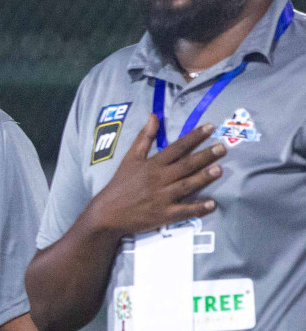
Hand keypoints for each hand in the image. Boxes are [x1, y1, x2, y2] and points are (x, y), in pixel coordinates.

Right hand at [85, 116, 225, 238]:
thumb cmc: (120, 184)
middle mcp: (158, 179)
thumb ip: (144, 137)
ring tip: (219, 170)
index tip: (210, 127)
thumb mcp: (130, 158)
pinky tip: (212, 204)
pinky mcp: (163, 215)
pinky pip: (183, 211)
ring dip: (203, 178)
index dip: (194, 137)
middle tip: (223, 147)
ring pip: (186, 186)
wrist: (106, 214)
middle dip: (205, 156)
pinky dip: (198, 209)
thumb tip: (155, 116)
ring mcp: (161, 197)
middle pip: (185, 165)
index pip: (176, 147)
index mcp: (152, 165)